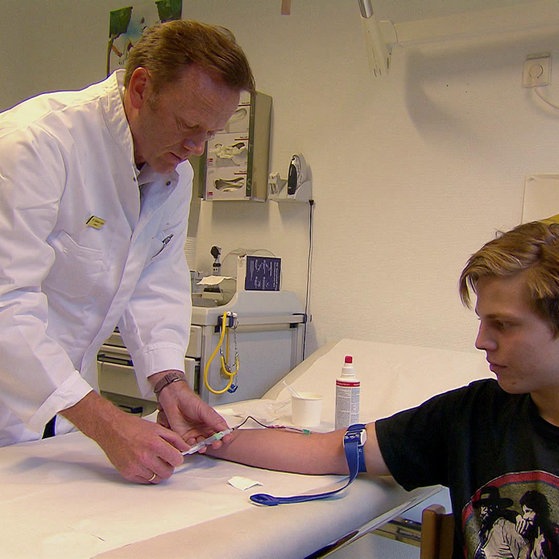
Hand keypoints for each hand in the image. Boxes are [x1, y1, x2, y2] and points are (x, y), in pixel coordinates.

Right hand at [62, 391, 188, 482]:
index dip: (177, 457)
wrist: (111, 429)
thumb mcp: (157, 428)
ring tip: (154, 461)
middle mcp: (145, 458)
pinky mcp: (128, 473)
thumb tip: (185, 448)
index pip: (176, 460)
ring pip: (156, 479)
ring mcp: (136, 467)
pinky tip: (145, 464)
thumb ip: (174, 438)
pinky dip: (147, 475)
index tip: (174, 455)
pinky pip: (144, 481)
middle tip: (165, 459)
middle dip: (169, 466)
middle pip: (168, 472)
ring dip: (158, 472)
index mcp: (155, 444)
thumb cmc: (132, 427)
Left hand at [151, 369, 229, 449]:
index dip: (225, 436)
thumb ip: (214, 420)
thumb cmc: (189, 400)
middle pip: (212, 440)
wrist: (174, 399)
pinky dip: (191, 447)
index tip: (226, 438)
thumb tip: (225, 428)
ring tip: (204, 446)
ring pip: (202, 445)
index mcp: (211, 422)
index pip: (221, 432)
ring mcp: (194, 434)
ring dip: (204, 447)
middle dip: (215, 443)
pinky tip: (192, 442)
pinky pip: (189, 446)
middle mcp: (203, 429)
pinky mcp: (184, 437)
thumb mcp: (204, 410)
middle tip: (216, 443)